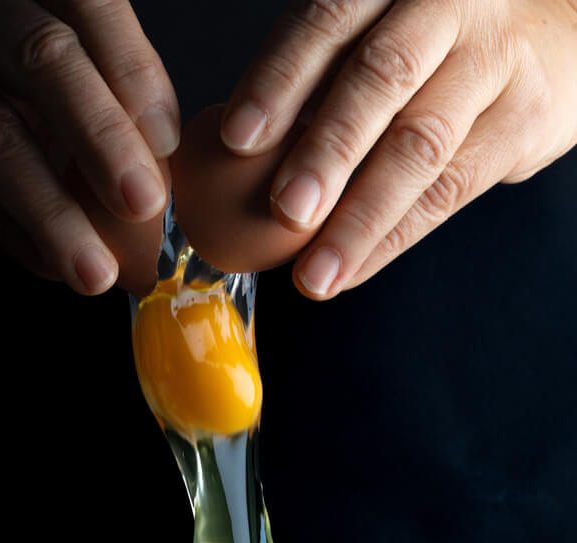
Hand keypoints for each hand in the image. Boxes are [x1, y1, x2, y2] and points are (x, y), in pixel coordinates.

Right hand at [0, 0, 179, 293]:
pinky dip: (7, 233)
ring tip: (94, 272)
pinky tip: (45, 265)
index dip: (133, 70)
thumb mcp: (17, 49)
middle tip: (145, 203)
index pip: (87, 5)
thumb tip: (162, 174)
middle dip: (101, 135)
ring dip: (51, 210)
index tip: (168, 142)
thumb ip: (84, 92)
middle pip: (43, 58)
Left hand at [220, 0, 576, 298]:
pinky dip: (394, 236)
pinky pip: (452, 189)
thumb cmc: (441, 40)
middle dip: (327, 152)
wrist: (557, 28)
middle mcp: (447, 7)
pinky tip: (352, 269)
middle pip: (381, 78)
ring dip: (360, 219)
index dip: (279, 80)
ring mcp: (494, 60)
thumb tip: (243, 157)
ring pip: (421, 145)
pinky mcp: (526, 117)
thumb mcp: (384, 32)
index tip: (237, 140)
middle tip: (285, 211)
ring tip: (316, 275)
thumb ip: (329, 78)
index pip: (327, 22)